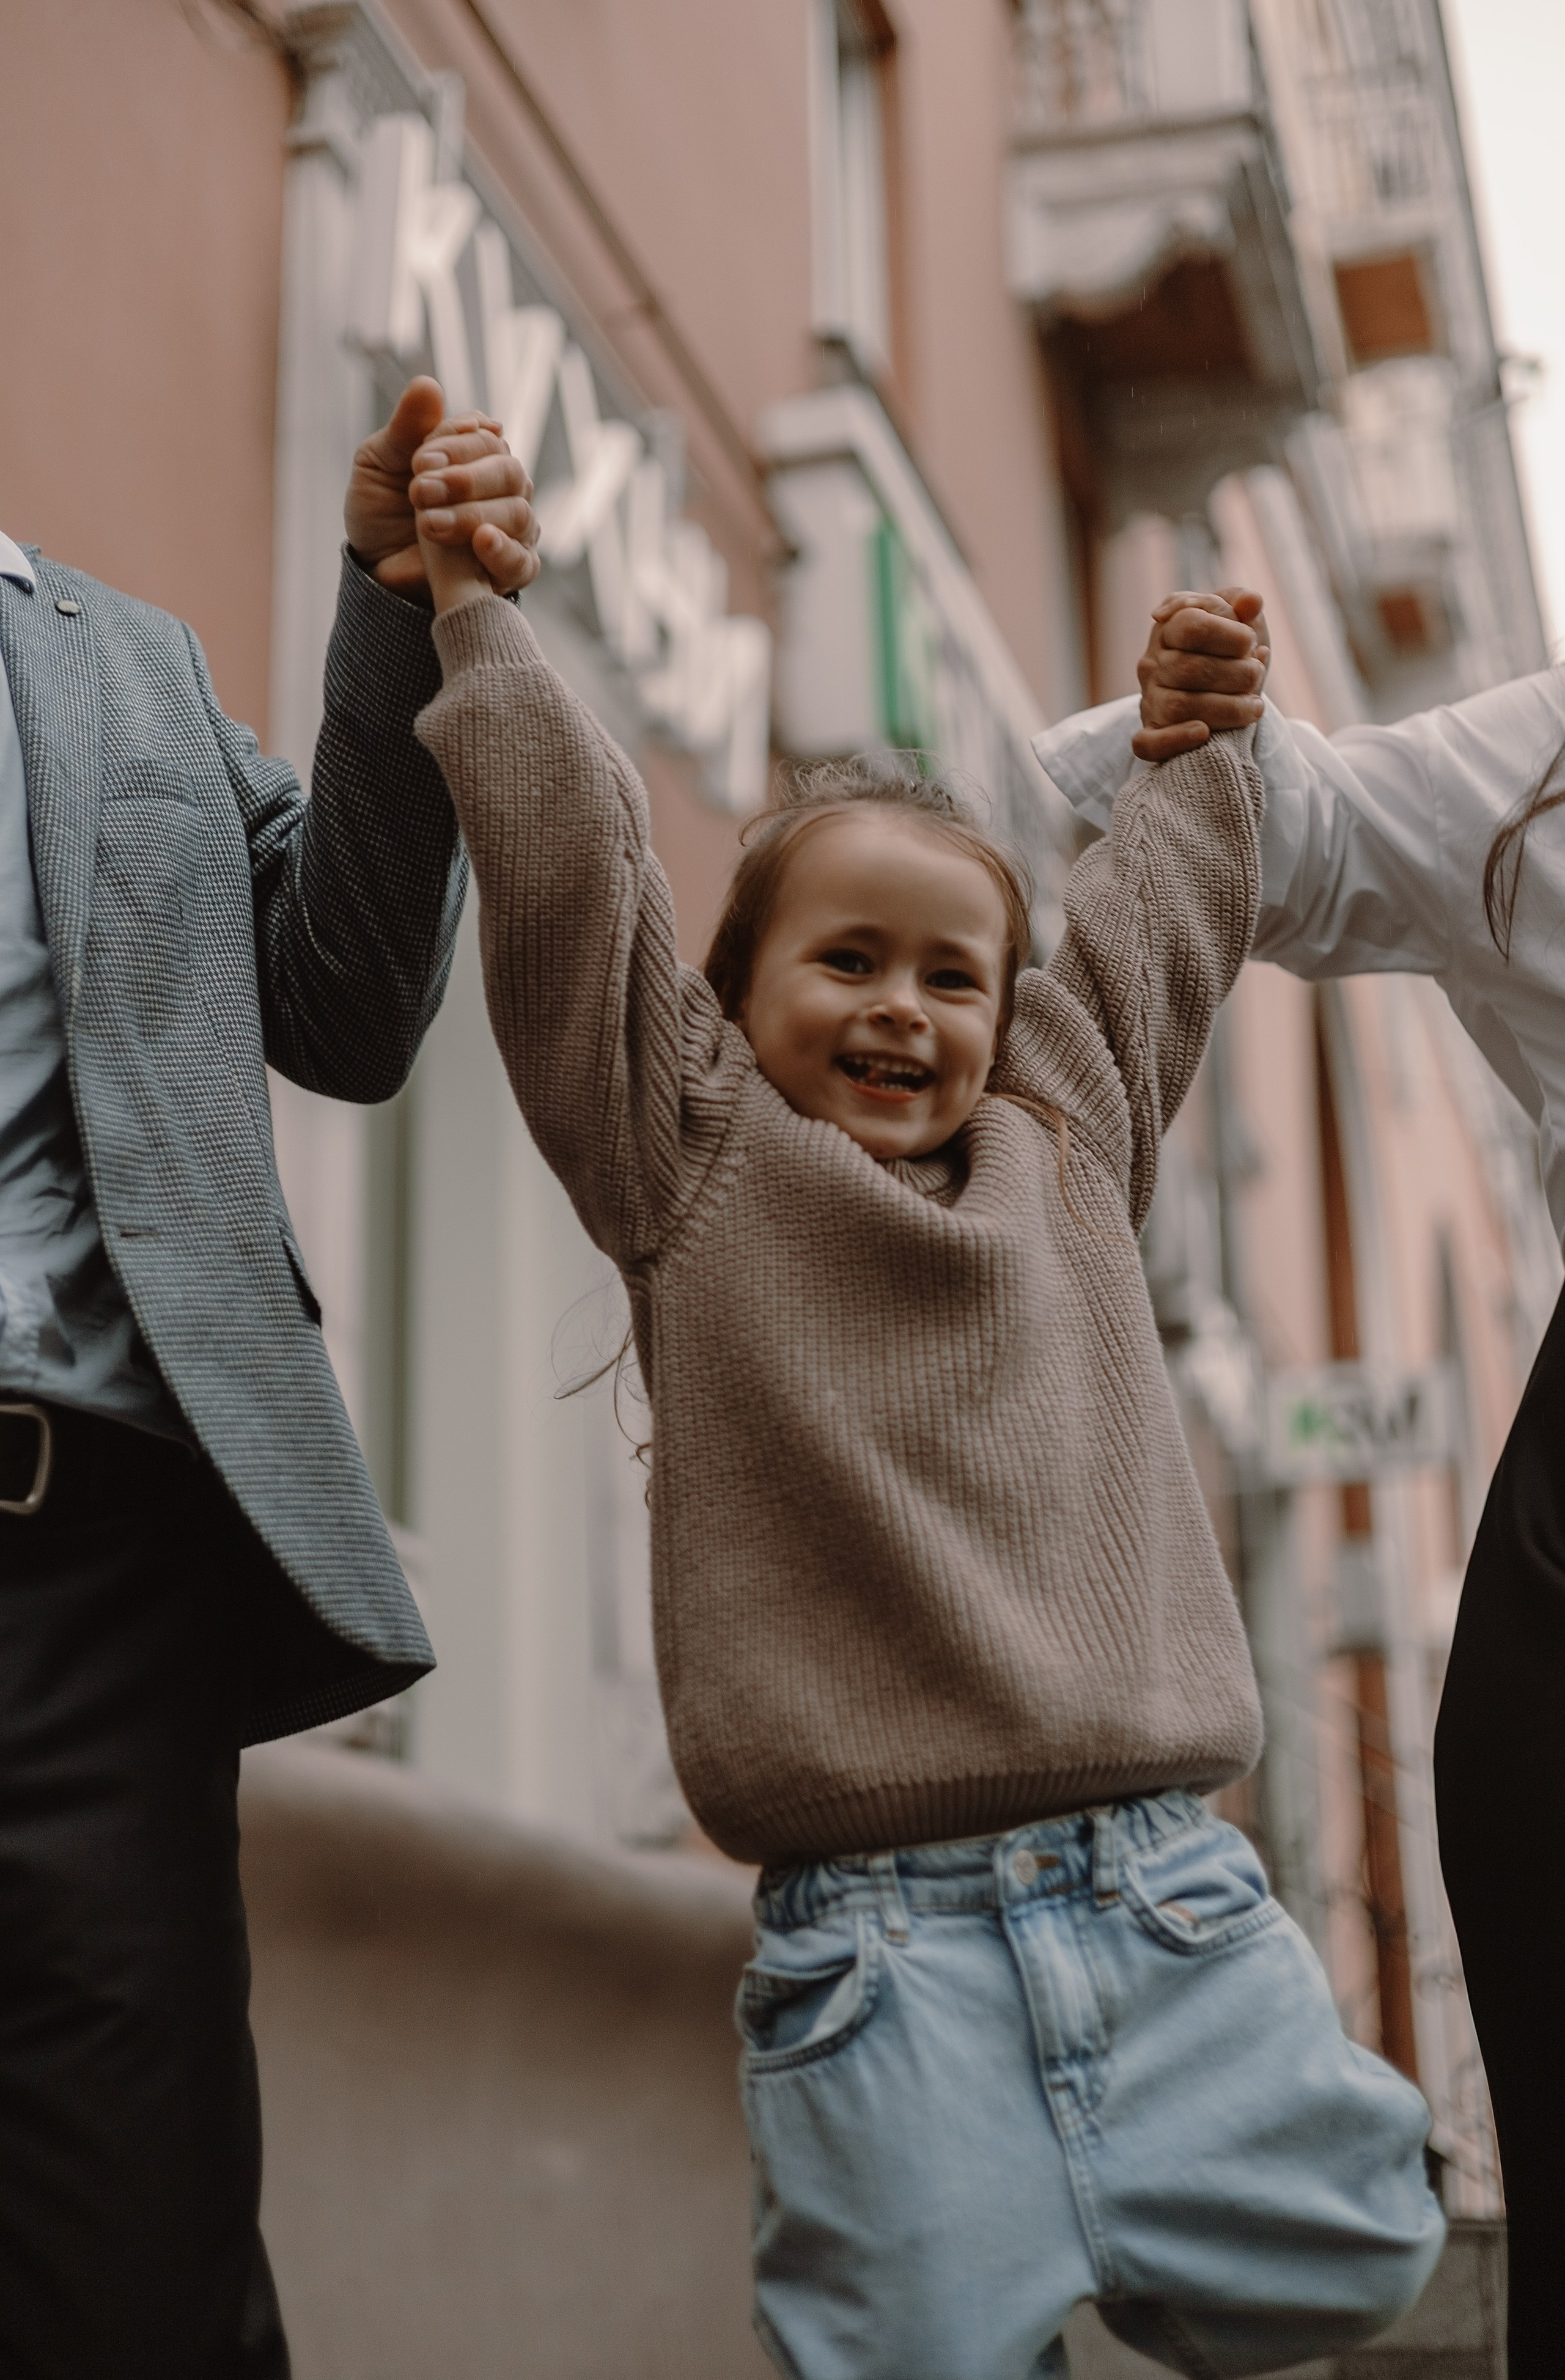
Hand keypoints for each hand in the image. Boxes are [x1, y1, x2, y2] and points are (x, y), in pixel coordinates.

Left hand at [344, 377, 540, 600]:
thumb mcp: (378, 462)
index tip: (419, 459)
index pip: (485, 438)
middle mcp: (500, 489)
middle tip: (420, 490)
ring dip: (472, 515)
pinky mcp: (509, 570)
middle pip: (509, 471)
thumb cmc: (379, 510)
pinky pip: (523, 560)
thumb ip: (406, 429)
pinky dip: (504, 550)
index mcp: (473, 456)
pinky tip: (481, 541)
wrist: (374, 566)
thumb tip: (428, 385)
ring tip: (428, 523)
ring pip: (518, 513)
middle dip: (465, 480)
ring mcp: (510, 530)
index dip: (457, 445)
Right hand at [1132, 587, 1270, 763]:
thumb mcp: (1238, 621)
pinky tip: (1204, 733)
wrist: (1225, 691)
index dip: (1230, 636)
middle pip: (1190, 669)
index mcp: (1168, 628)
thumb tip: (1251, 603)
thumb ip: (1242, 603)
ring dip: (1227, 708)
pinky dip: (1175, 740)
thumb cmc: (1230, 652)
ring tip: (1255, 706)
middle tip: (1257, 675)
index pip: (1192, 625)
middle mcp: (1152, 663)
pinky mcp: (1151, 732)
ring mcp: (1149, 700)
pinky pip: (1147, 743)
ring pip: (1179, 707)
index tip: (1250, 643)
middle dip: (1237, 674)